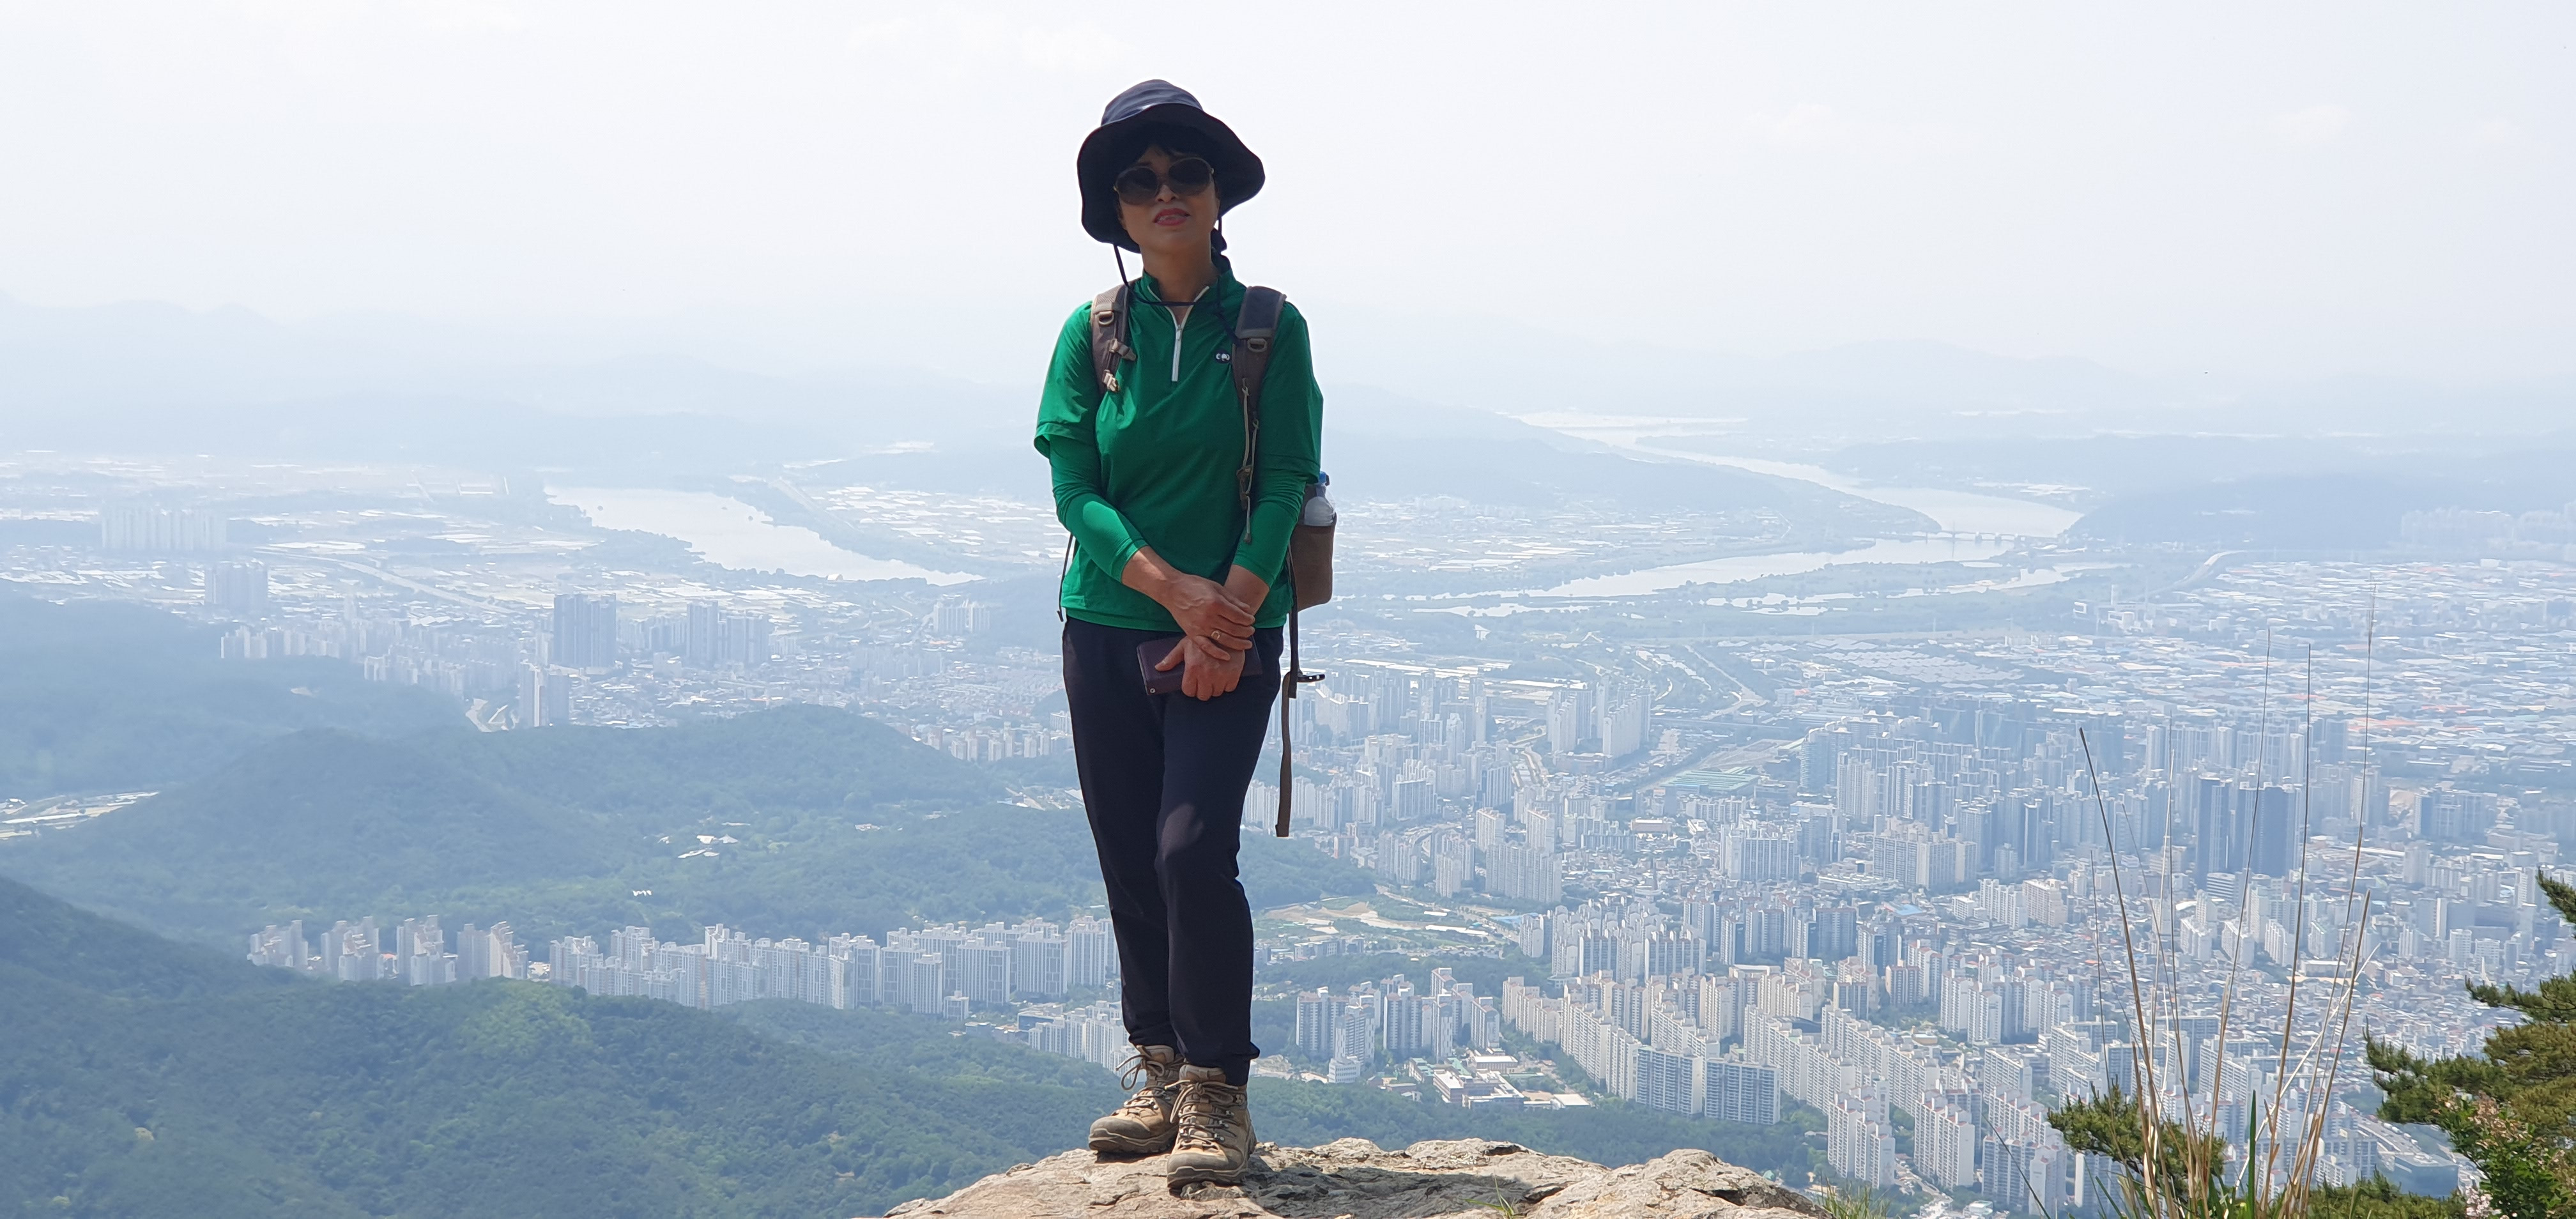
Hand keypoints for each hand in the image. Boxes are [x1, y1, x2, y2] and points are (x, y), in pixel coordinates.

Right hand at [1121, 548, 1254, 653]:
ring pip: (1224, 639)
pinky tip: (1227, 657)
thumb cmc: (1195, 585)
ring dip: (1238, 643)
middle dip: (1246, 631)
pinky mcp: (1192, 633)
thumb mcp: (1216, 587)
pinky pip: (1206, 647)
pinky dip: (1217, 653)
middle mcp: (1209, 617)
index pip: (1238, 616)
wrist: (1172, 590)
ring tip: (1247, 644)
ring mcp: (1200, 627)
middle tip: (1251, 631)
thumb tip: (1247, 610)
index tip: (1251, 620)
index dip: (1248, 620)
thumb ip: (1232, 599)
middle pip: (1233, 629)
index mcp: (1216, 603)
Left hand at [1168, 634, 1244, 699]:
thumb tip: (1158, 668)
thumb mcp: (1185, 645)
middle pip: (1203, 695)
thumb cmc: (1204, 637)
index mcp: (1193, 668)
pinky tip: (1224, 675)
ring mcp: (1221, 675)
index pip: (1189, 691)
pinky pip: (1229, 688)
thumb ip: (1171, 658)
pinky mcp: (1234, 674)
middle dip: (1203, 689)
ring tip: (1214, 677)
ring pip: (1216, 693)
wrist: (1227, 630)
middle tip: (1204, 680)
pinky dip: (1227, 684)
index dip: (1190, 688)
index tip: (1193, 684)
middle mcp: (1207, 674)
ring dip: (1215, 687)